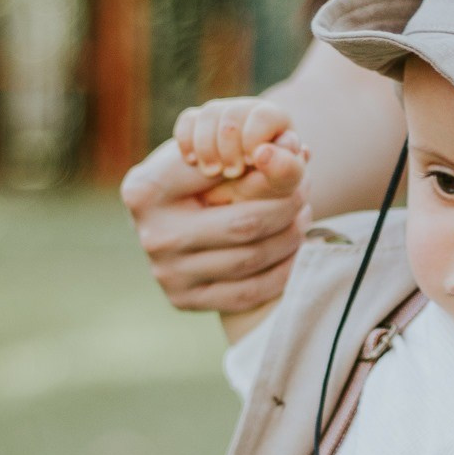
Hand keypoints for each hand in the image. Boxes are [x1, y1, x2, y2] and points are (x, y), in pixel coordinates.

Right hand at [120, 123, 309, 314]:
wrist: (168, 222)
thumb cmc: (195, 178)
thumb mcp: (210, 154)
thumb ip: (250, 153)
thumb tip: (299, 154)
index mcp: (147, 188)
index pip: (226, 175)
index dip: (272, 169)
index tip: (295, 163)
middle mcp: (153, 234)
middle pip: (245, 224)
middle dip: (287, 206)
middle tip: (305, 192)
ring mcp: (167, 272)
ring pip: (252, 258)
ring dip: (290, 237)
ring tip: (302, 217)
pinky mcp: (183, 300)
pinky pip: (248, 292)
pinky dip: (282, 271)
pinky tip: (295, 251)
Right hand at [174, 97, 307, 189]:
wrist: (231, 204)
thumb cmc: (266, 196)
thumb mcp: (279, 187)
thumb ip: (286, 171)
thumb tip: (275, 151)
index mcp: (276, 119)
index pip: (263, 115)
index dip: (254, 140)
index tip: (252, 164)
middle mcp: (249, 111)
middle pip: (233, 114)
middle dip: (229, 148)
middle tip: (232, 173)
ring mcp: (221, 114)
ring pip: (209, 114)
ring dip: (207, 148)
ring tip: (212, 172)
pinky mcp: (195, 122)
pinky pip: (188, 121)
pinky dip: (188, 143)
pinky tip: (193, 162)